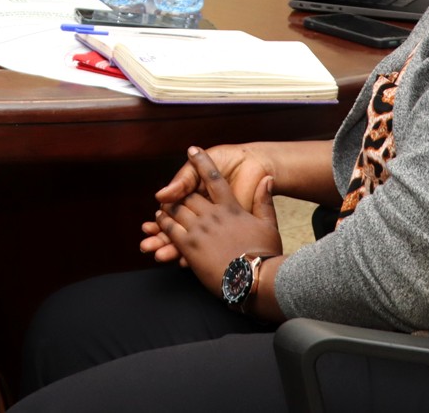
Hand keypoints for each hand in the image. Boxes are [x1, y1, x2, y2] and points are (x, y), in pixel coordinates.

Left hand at [153, 150, 282, 296]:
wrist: (255, 278)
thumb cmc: (265, 253)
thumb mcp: (269, 224)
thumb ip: (264, 200)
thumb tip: (267, 178)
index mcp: (231, 207)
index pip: (213, 178)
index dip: (202, 162)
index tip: (192, 150)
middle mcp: (212, 215)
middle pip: (190, 196)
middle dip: (181, 193)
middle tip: (172, 192)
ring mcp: (199, 230)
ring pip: (177, 211)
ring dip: (169, 208)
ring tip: (162, 207)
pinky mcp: (189, 246)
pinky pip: (170, 230)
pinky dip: (163, 224)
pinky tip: (159, 222)